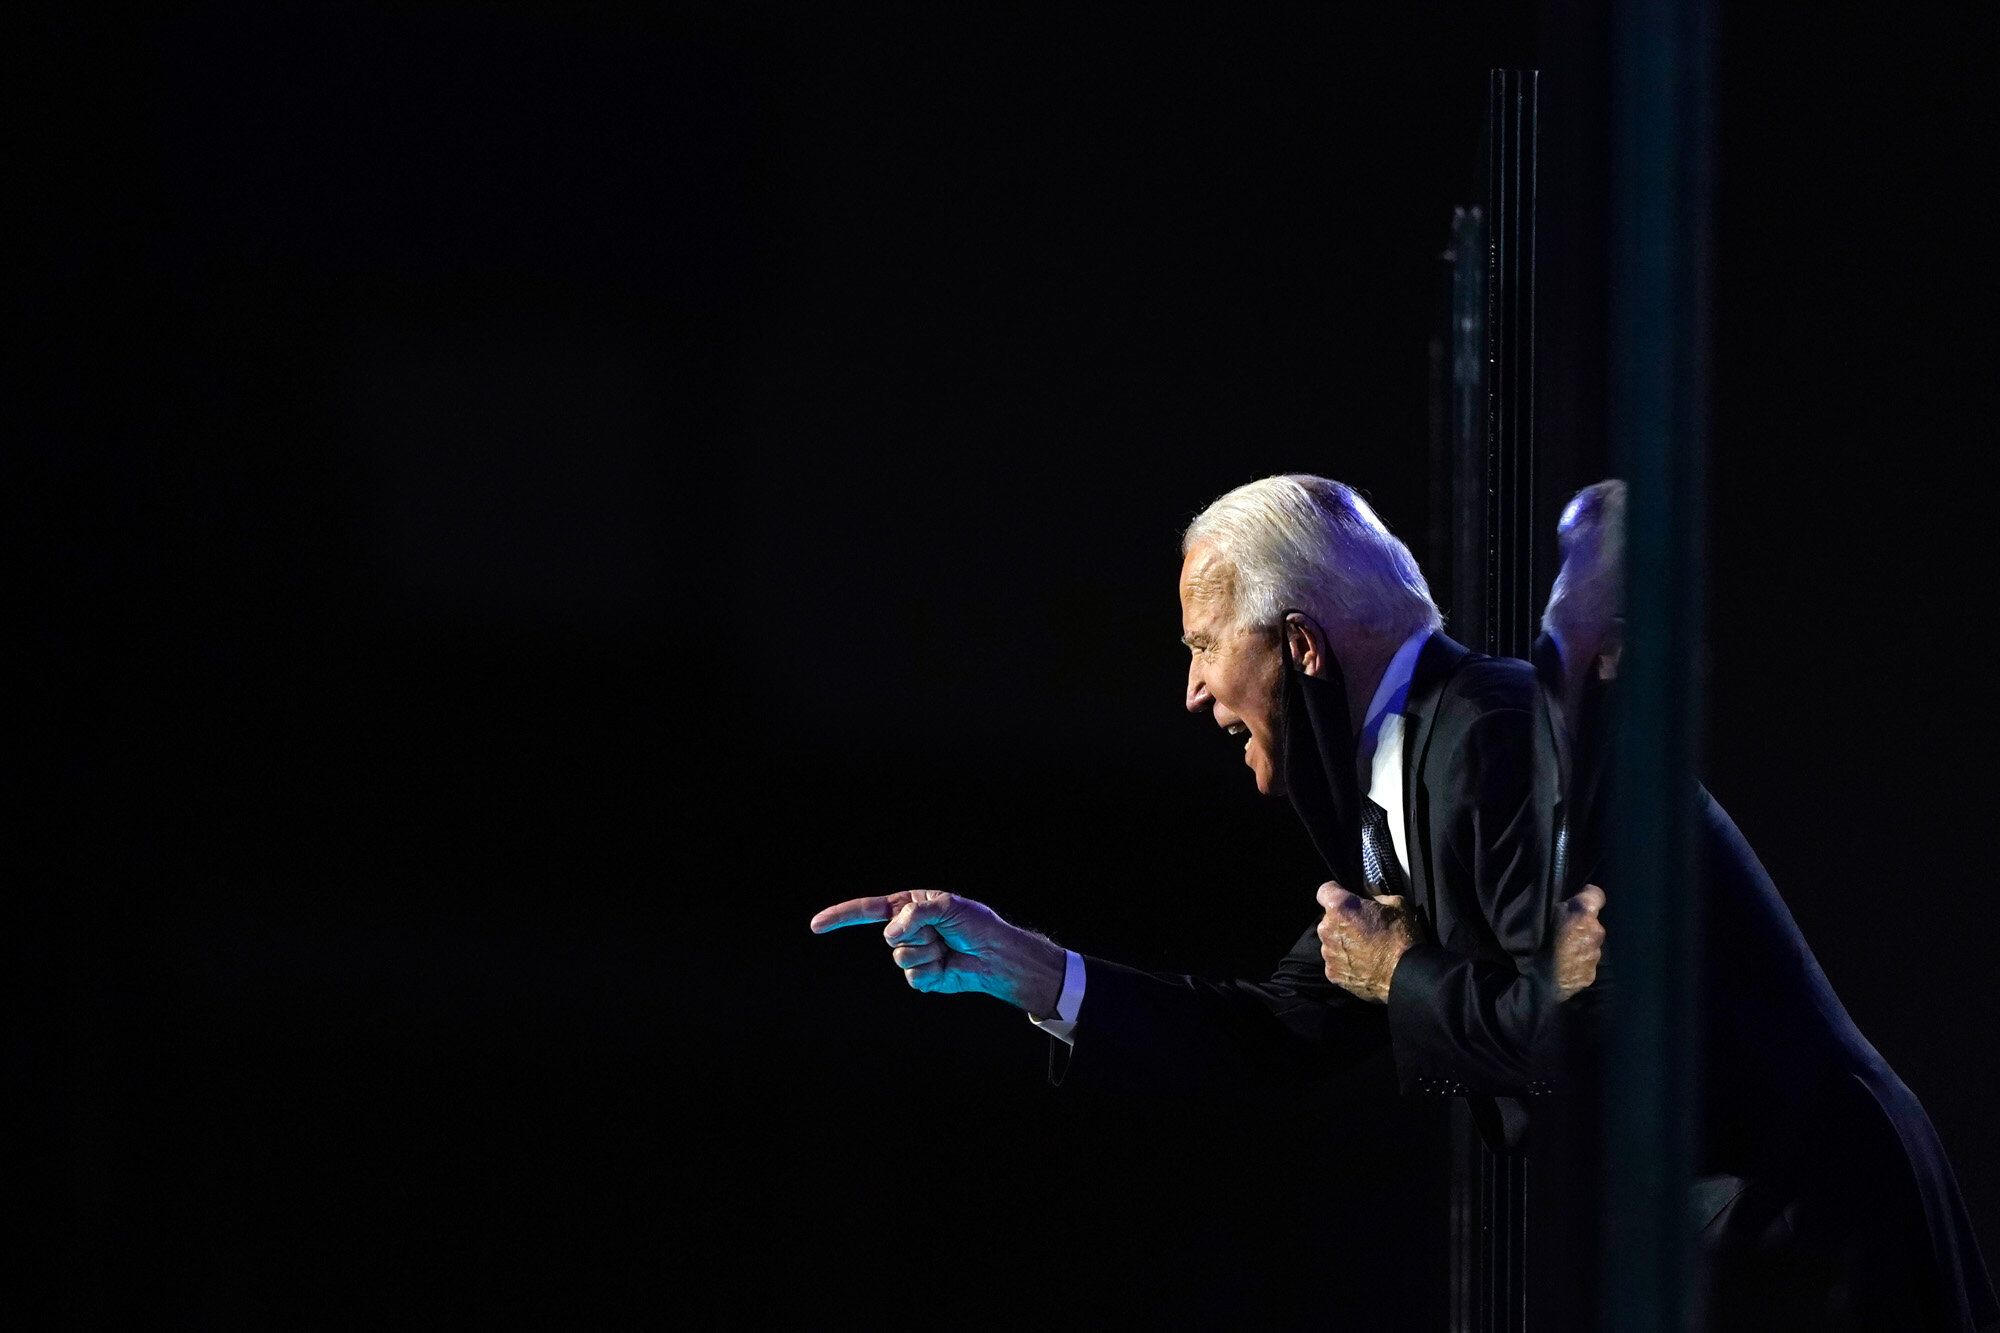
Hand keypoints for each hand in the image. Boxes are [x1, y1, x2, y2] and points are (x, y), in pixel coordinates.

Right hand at [809, 889, 1066, 1014]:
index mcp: (906, 908)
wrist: (995, 954)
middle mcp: (905, 930)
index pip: (867, 910)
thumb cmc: (974, 923)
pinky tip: (948, 966)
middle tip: (943, 932)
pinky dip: (934, 972)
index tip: (815, 925)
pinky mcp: (921, 977)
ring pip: (902, 958)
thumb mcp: (947, 905)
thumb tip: (892, 933)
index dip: (840, 917)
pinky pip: (915, 977)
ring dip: (928, 953)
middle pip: (891, 937)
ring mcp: (912, 954)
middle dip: (919, 934)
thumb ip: (916, 913)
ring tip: (947, 949)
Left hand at [1315, 881, 1414, 1002]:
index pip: (1325, 891)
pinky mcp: (1332, 973)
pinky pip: (1335, 962)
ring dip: (1343, 941)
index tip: (1344, 896)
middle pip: (1328, 919)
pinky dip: (1346, 961)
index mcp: (1339, 907)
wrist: (1406, 974)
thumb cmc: (1402, 938)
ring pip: (1331, 941)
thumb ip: (1376, 894)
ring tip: (1366, 948)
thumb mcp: (1396, 904)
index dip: (1336, 892)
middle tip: (1363, 926)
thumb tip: (1369, 892)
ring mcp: (1328, 953)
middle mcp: (1327, 929)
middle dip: (1342, 920)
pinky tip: (1364, 962)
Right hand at [1553, 885, 1605, 1000]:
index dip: (1588, 895)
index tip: (1580, 899)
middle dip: (1584, 923)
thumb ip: (1568, 905)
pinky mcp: (1593, 972)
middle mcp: (1597, 931)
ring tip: (1566, 948)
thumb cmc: (1542, 941)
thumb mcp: (1550, 913)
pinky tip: (1568, 963)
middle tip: (1567, 928)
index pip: (1597, 894)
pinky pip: (1589, 960)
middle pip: (1594, 922)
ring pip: (1592, 942)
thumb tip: (1580, 898)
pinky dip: (1581, 959)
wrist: (1544, 980)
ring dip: (1583, 942)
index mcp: (1585, 914)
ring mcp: (1597, 953)